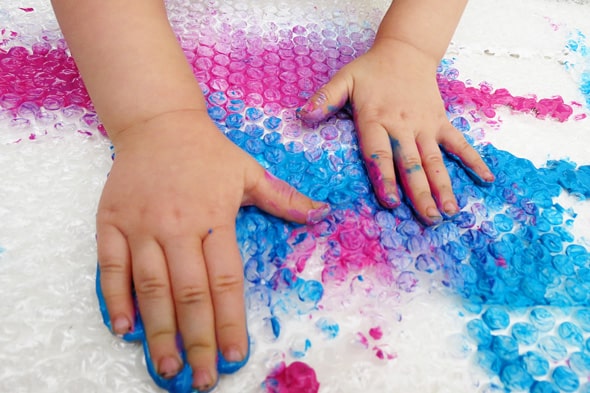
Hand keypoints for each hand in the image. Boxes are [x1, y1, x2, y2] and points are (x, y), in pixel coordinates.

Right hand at [96, 110, 328, 390]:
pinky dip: (116, 298)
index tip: (236, 355)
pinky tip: (124, 328)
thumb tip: (322, 214)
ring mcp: (140, 226)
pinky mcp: (110, 222)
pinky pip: (110, 266)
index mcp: (214, 218)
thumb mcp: (250, 171)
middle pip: (189, 293)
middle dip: (197, 339)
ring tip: (167, 366)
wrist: (158, 122)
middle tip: (202, 379)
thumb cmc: (208, 151)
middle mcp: (177, 227)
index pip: (225, 281)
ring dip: (158, 330)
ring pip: (150, 287)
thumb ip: (284, 199)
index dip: (231, 321)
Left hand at [298, 38, 493, 223]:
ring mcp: (425, 126)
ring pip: (435, 160)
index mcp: (376, 120)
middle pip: (411, 164)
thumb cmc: (371, 71)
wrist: (405, 52)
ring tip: (451, 211)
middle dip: (421, 193)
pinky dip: (473, 159)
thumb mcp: (344, 79)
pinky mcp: (440, 123)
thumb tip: (302, 116)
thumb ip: (325, 98)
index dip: (384, 177)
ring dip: (444, 186)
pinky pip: (459, 143)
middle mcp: (402, 127)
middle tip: (429, 219)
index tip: (391, 201)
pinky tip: (486, 179)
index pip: (380, 153)